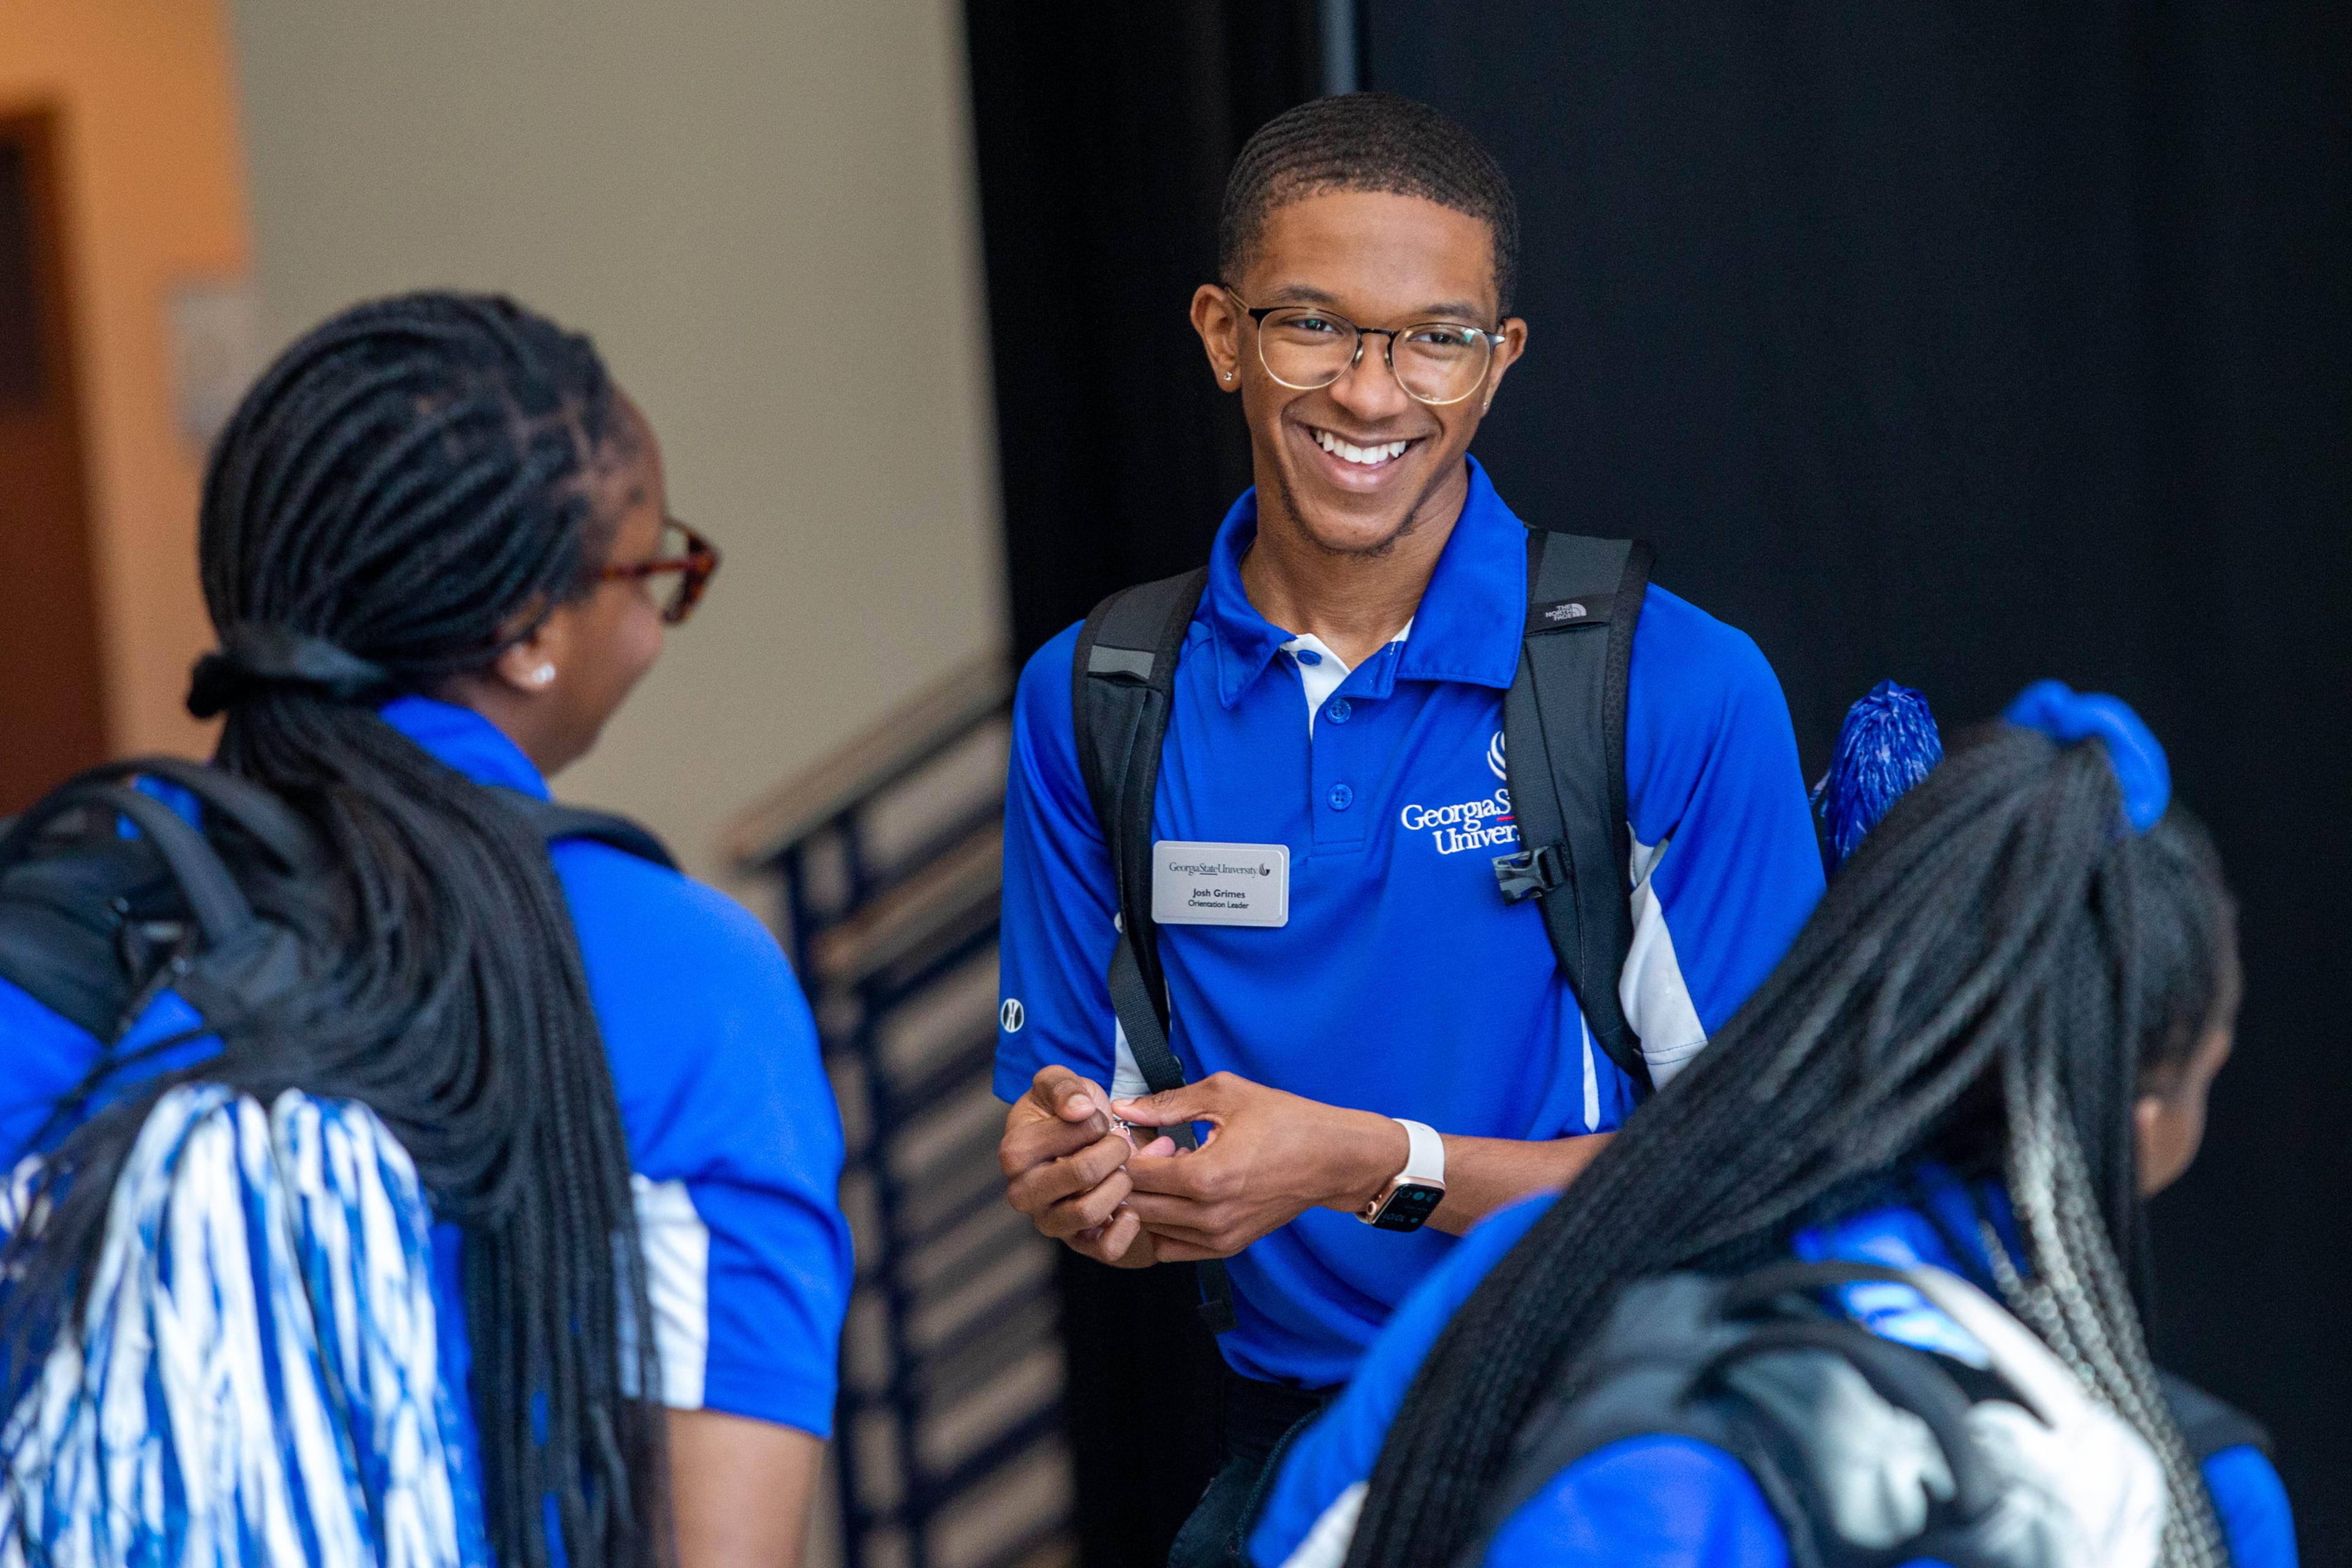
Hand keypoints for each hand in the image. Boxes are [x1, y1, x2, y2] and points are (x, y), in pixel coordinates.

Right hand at [999, 1065, 1173, 1266]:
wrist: (1078, 1142)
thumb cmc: (1065, 1111)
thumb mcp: (1059, 1082)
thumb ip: (1063, 1086)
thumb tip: (1078, 1109)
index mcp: (1014, 1153)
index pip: (1075, 1134)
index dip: (1099, 1123)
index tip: (1097, 1119)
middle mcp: (1023, 1194)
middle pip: (1084, 1174)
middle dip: (1116, 1152)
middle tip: (1119, 1143)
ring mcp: (1049, 1222)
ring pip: (1091, 1212)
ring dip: (1120, 1186)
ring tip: (1122, 1171)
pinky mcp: (1077, 1244)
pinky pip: (1106, 1248)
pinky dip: (1126, 1227)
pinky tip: (1129, 1206)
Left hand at [1113, 1072, 1406, 1260]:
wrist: (1333, 1159)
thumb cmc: (1285, 1121)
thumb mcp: (1225, 1095)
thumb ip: (1167, 1104)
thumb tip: (1123, 1108)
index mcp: (1205, 1176)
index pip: (1134, 1175)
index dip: (1126, 1153)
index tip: (1139, 1135)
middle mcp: (1208, 1216)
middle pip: (1134, 1207)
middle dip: (1130, 1178)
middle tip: (1150, 1152)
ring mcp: (1218, 1238)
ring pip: (1149, 1229)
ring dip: (1146, 1201)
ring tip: (1168, 1172)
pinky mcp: (1227, 1248)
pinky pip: (1171, 1248)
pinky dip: (1162, 1224)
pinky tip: (1178, 1196)